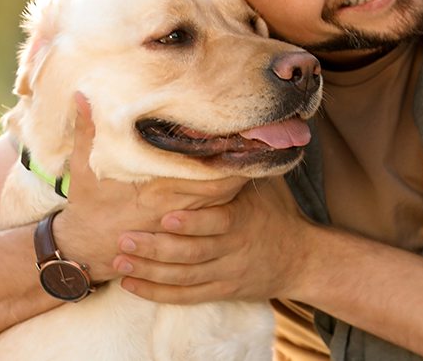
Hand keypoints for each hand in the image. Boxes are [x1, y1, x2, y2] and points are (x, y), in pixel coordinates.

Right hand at [53, 92, 249, 282]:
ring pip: (223, 203)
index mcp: (155, 189)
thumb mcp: (83, 165)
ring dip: (240, 182)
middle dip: (243, 166)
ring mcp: (180, 223)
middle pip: (222, 187)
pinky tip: (242, 183)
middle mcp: (174, 207)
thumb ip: (88, 130)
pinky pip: (215, 217)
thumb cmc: (88, 203)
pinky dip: (230, 201)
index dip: (227, 154)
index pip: (202, 172)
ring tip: (260, 157)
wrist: (86, 247)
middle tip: (264, 141)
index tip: (245, 133)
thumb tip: (84, 94)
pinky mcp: (182, 234)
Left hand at [110, 171, 316, 304]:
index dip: (192, 222)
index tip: (165, 216)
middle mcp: (234, 248)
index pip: (218, 222)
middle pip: (194, 253)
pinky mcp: (221, 290)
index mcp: (245, 219)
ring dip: (150, 271)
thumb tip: (220, 126)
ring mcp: (226, 273)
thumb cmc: (278, 212)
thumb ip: (239, 164)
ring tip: (119, 262)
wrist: (303, 260)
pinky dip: (158, 293)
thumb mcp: (265, 184)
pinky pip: (186, 296)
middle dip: (157, 248)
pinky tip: (131, 285)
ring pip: (185, 277)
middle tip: (124, 239)